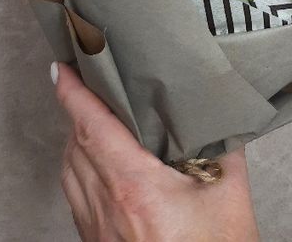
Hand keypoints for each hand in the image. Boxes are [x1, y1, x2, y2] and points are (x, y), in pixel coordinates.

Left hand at [53, 62, 259, 241]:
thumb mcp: (229, 194)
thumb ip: (221, 144)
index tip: (62, 66)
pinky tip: (99, 163)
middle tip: (86, 77)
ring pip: (69, 171)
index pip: (91, 127)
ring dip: (75, 138)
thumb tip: (216, 108)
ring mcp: (97, 231)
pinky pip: (76, 196)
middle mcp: (106, 208)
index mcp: (134, 187)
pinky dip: (80, 168)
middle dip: (76, 107)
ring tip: (92, 114)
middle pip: (75, 145)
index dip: (72, 92)